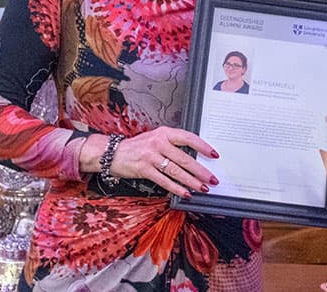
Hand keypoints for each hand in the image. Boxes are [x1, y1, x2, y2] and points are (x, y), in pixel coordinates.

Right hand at [83, 126, 218, 197]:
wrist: (112, 153)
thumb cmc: (137, 147)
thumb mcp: (156, 138)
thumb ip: (173, 144)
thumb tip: (195, 156)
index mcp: (164, 133)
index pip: (188, 137)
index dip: (203, 146)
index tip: (214, 154)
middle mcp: (158, 142)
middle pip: (185, 158)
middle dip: (201, 170)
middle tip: (213, 178)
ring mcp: (151, 156)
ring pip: (176, 171)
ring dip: (192, 181)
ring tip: (203, 188)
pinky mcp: (144, 169)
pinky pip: (164, 181)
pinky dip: (176, 188)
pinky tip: (185, 193)